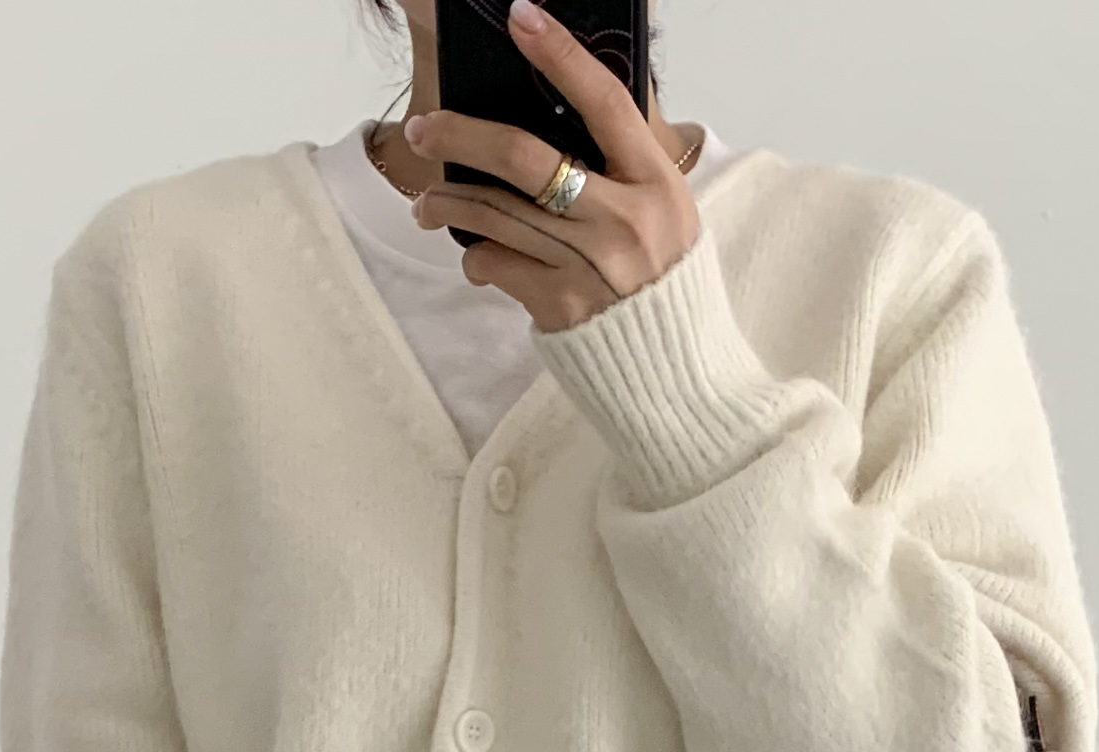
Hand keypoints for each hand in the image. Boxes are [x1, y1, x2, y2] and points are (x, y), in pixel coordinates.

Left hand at [405, 0, 698, 334]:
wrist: (673, 370)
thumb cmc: (662, 278)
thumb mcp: (664, 209)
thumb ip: (622, 162)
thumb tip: (562, 108)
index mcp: (656, 184)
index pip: (604, 103)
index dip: (561, 55)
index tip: (521, 18)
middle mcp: (624, 222)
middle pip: (525, 158)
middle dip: (463, 136)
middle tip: (425, 127)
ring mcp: (589, 266)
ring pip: (495, 214)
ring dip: (449, 204)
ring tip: (426, 204)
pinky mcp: (560, 306)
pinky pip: (496, 265)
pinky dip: (477, 259)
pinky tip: (476, 257)